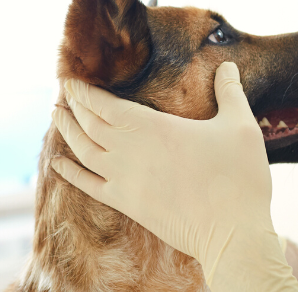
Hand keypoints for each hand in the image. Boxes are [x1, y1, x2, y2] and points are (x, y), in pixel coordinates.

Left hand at [50, 62, 297, 291]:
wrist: (232, 232)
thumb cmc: (238, 177)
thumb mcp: (240, 126)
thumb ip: (230, 92)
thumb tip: (227, 65)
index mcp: (153, 128)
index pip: (106, 104)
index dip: (85, 90)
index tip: (72, 78)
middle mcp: (130, 152)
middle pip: (89, 124)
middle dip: (73, 105)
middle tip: (62, 91)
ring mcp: (124, 180)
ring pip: (83, 151)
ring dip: (67, 131)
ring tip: (56, 116)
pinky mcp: (127, 204)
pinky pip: (87, 185)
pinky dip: (69, 172)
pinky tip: (58, 163)